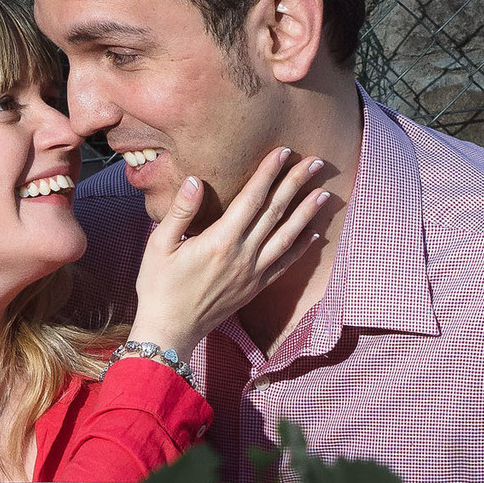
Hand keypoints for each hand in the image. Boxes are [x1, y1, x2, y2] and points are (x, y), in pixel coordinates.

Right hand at [128, 149, 328, 355]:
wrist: (170, 330)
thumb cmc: (159, 286)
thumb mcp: (159, 245)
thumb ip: (179, 211)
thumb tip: (196, 180)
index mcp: (220, 241)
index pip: (251, 198)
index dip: (269, 173)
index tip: (284, 152)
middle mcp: (243, 255)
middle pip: (276, 212)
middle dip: (296, 184)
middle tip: (316, 162)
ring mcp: (253, 273)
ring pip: (288, 237)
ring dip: (308, 213)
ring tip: (324, 193)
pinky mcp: (256, 288)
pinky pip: (285, 265)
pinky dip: (302, 248)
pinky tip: (314, 233)